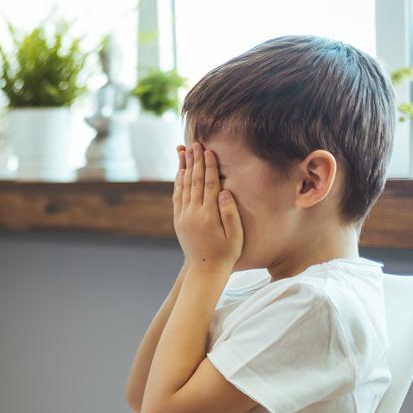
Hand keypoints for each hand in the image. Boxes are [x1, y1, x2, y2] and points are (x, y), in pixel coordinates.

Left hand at [173, 142, 242, 273]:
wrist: (205, 269)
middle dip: (195, 161)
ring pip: (183, 186)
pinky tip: (181, 171)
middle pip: (194, 181)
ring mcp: (183, 216)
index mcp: (209, 215)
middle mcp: (193, 214)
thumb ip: (230, 213)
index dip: (209, 166)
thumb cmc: (226, 253)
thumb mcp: (235, 235)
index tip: (208, 150)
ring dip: (184, 167)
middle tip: (195, 143)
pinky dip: (179, 182)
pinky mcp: (179, 220)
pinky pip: (177, 196)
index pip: (209, 184)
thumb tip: (225, 191)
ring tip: (185, 151)